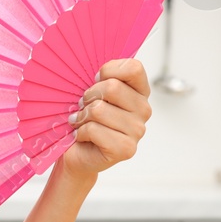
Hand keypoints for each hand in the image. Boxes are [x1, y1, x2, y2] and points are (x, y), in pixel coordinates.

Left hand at [60, 57, 151, 181]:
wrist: (76, 153)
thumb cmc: (84, 119)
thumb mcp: (92, 92)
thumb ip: (101, 77)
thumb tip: (95, 70)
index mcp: (140, 92)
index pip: (134, 68)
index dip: (108, 70)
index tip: (95, 81)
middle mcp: (144, 110)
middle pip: (113, 88)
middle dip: (88, 96)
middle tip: (84, 106)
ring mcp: (137, 131)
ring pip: (99, 110)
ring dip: (83, 117)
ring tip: (83, 123)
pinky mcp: (125, 149)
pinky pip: (94, 129)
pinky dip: (81, 132)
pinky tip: (84, 137)